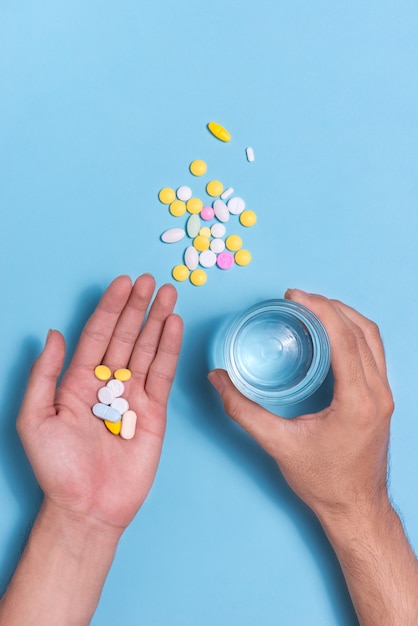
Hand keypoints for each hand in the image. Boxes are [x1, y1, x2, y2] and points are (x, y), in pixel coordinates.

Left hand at [17, 274, 182, 533]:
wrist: (87, 507)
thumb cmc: (57, 468)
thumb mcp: (35, 419)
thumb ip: (44, 374)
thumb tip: (53, 334)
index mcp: (78, 381)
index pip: (97, 335)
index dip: (110, 308)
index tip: (121, 283)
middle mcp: (107, 383)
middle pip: (125, 336)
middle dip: (137, 307)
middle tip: (149, 281)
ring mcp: (132, 396)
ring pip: (146, 349)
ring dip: (157, 321)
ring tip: (168, 294)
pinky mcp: (154, 411)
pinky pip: (162, 373)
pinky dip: (169, 348)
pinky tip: (173, 326)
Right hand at [208, 289, 393, 519]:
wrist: (354, 508)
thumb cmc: (323, 482)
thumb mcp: (278, 444)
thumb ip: (243, 410)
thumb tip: (218, 380)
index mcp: (357, 402)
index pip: (345, 339)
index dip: (320, 310)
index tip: (296, 296)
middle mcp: (378, 394)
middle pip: (363, 331)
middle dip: (331, 306)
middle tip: (300, 298)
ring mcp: (385, 395)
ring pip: (373, 339)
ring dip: (345, 317)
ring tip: (314, 308)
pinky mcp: (382, 399)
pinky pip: (374, 353)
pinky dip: (353, 334)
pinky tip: (330, 335)